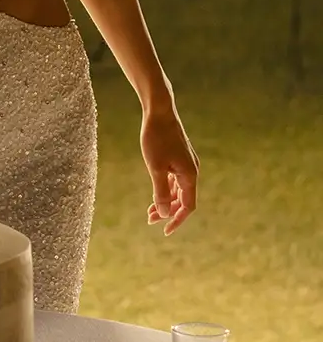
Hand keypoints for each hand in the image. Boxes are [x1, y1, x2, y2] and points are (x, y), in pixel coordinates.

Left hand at [140, 98, 198, 234]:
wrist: (159, 110)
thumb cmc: (156, 137)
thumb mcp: (156, 167)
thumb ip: (161, 191)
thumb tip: (164, 213)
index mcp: (190, 175)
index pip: (187, 206)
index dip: (177, 220)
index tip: (165, 231)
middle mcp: (191, 171)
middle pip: (183, 200)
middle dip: (168, 212)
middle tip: (149, 219)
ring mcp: (185, 164)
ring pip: (178, 190)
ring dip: (166, 201)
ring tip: (150, 211)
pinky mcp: (178, 157)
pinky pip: (175, 180)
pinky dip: (166, 189)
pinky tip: (156, 192)